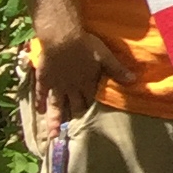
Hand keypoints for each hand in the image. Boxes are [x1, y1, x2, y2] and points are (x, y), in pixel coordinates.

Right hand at [28, 7, 134, 133]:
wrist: (62, 37)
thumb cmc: (86, 45)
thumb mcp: (105, 56)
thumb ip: (117, 70)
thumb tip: (134, 80)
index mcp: (87, 83)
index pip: (90, 100)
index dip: (92, 110)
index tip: (92, 124)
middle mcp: (72, 88)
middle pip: (74, 106)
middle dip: (75, 118)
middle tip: (73, 131)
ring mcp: (57, 84)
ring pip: (56, 106)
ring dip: (55, 120)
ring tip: (53, 135)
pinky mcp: (44, 78)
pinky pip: (41, 93)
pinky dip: (40, 102)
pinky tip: (39, 111)